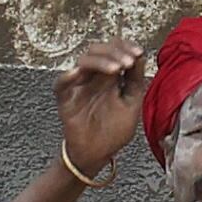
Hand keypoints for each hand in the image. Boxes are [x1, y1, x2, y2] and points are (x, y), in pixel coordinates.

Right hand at [52, 36, 146, 184]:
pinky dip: (67, 76)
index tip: (138, 52)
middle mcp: (93, 77)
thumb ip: (136, 79)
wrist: (98, 154)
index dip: (126, 47)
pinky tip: (78, 73)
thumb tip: (140, 55)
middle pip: (98, 51)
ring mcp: (78, 86)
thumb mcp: (132, 102)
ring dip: (100, 61)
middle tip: (128, 62)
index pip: (114, 51)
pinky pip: (61, 83)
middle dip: (115, 52)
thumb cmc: (114, 130)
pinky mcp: (65, 99)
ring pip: (83, 62)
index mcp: (110, 75)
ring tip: (116, 69)